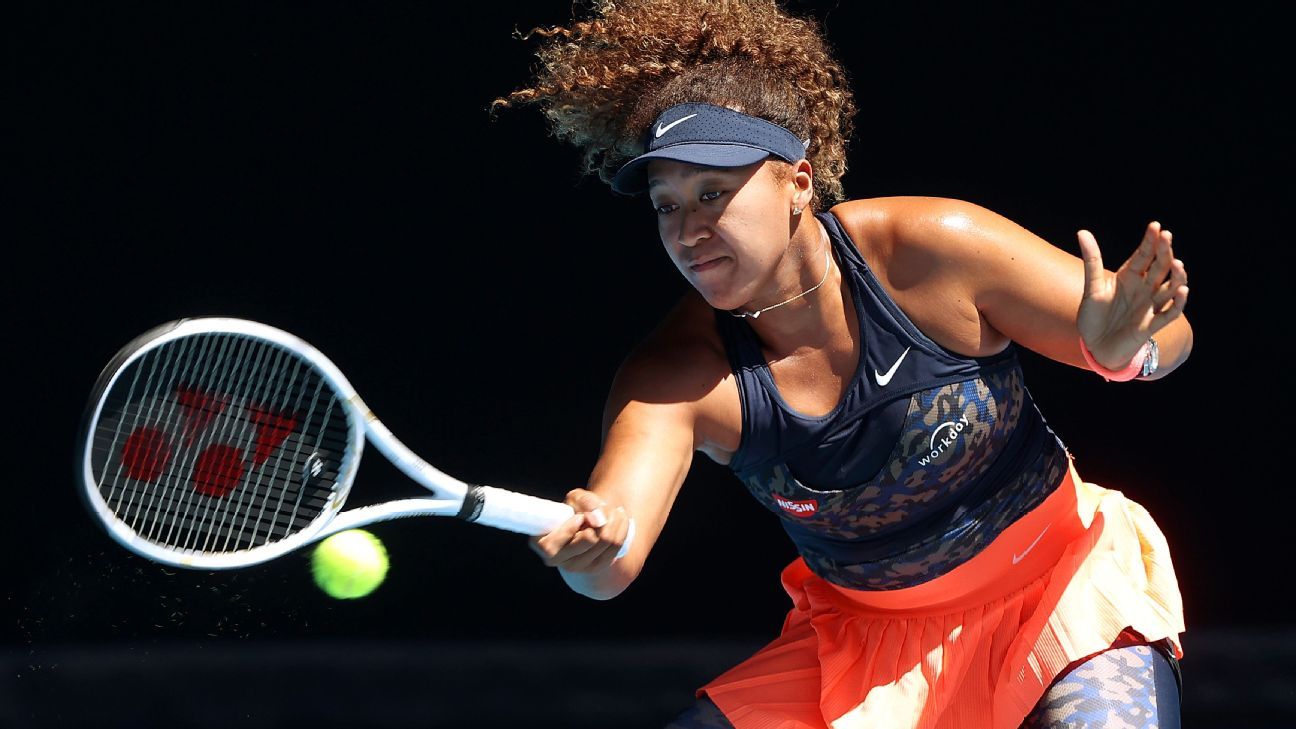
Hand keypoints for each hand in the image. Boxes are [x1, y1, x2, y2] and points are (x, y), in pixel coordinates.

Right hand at [528, 488, 632, 572]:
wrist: (586, 525)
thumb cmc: (574, 510)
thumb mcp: (575, 499)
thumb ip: (585, 503)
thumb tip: (598, 520)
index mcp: (544, 545)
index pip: (553, 544)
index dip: (569, 529)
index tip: (578, 517)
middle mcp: (560, 561)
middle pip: (590, 540)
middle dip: (601, 516)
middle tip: (601, 507)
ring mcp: (579, 567)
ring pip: (607, 542)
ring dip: (615, 520)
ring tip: (614, 510)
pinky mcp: (597, 567)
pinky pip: (617, 547)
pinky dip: (622, 529)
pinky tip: (621, 519)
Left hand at [1076, 221, 1188, 368]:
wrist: (1096, 346)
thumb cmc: (1094, 316)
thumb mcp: (1092, 287)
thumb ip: (1092, 261)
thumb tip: (1082, 232)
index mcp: (1130, 277)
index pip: (1143, 255)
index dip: (1150, 241)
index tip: (1155, 226)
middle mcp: (1144, 288)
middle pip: (1160, 267)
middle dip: (1164, 251)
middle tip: (1167, 236)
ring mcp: (1150, 306)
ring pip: (1170, 287)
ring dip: (1176, 276)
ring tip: (1177, 263)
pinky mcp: (1152, 325)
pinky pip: (1170, 313)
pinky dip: (1178, 303)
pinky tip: (1182, 291)